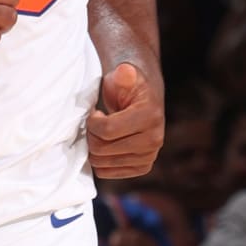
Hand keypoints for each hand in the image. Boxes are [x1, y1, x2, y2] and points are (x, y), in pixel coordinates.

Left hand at [88, 64, 164, 180]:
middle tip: (95, 123)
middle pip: (102, 149)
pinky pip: (107, 173)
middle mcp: (154, 140)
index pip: (107, 130)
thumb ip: (124, 73)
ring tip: (100, 133)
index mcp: (150, 116)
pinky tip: (105, 145)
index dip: (92, 122)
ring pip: (102, 163)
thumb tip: (125, 72)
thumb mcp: (124, 74)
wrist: (142, 99)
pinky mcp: (142, 168)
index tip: (95, 112)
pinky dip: (100, 160)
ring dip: (94, 148)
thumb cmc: (128, 86)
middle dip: (91, 135)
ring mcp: (149, 157)